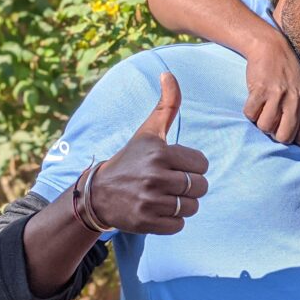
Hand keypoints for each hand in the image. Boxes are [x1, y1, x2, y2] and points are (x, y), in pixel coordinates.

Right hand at [90, 72, 208, 234]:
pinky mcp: (145, 222)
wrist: (97, 193)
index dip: (192, 166)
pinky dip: (173, 221)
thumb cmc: (131, 158)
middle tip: (170, 183)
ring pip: (191, 207)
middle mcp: (154, 176)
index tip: (176, 166)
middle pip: (200, 187)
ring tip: (165, 197)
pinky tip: (158, 210)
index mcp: (159, 152)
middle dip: (190, 186)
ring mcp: (149, 201)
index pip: (202, 164)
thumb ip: (166, 104)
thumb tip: (168, 73)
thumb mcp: (148, 131)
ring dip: (182, 204)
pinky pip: (178, 225)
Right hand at [243, 31, 299, 145]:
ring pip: (265, 127)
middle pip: (284, 137)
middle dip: (275, 134)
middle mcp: (296, 100)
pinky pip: (251, 114)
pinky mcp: (261, 90)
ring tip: (264, 109)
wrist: (272, 47)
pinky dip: (250, 111)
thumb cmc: (290, 72)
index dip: (292, 138)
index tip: (286, 130)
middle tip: (273, 121)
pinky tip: (255, 101)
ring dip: (260, 121)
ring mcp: (278, 95)